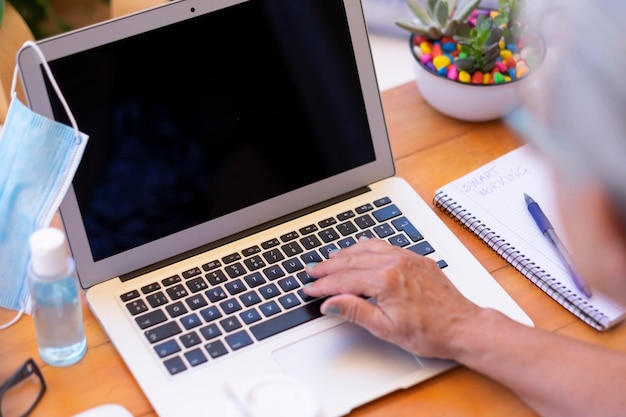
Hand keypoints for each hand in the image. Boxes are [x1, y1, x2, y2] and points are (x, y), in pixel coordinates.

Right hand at [303, 238, 481, 358]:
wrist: (462, 326)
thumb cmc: (430, 332)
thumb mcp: (386, 328)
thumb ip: (354, 311)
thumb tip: (330, 303)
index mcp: (386, 281)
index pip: (344, 280)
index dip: (324, 285)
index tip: (310, 289)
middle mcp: (395, 263)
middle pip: (352, 261)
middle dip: (328, 267)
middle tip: (312, 272)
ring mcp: (407, 258)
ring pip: (367, 249)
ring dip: (345, 254)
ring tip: (329, 259)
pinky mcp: (416, 259)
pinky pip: (385, 246)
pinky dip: (366, 248)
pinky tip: (360, 250)